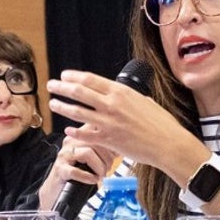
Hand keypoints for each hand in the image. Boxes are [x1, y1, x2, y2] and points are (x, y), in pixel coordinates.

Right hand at [37, 135, 111, 209]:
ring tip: (101, 175)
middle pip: (95, 141)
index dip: (110, 139)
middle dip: (107, 157)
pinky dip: (87, 177)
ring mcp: (64, 155)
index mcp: (79, 135)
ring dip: (99, 167)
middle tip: (108, 168)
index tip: (117, 150)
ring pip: (87, 153)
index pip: (96, 128)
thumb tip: (119, 148)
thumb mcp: (90, 157)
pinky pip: (75, 171)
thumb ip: (102, 149)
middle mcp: (70, 142)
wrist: (57, 188)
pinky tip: (93, 180)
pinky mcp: (60, 169)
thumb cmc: (76, 172)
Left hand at [47, 69, 206, 184]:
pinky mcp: (108, 140)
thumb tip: (121, 95)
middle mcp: (112, 105)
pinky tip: (67, 130)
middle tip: (51, 85)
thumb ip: (128, 98)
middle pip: (79, 92)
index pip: (90, 80)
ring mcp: (108, 123)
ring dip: (62, 107)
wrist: (168, 143)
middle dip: (61, 88)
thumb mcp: (144, 101)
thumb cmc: (161, 123)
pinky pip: (85, 135)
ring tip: (53, 104)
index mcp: (121, 92)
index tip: (64, 76)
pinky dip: (74, 132)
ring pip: (77, 112)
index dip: (73, 77)